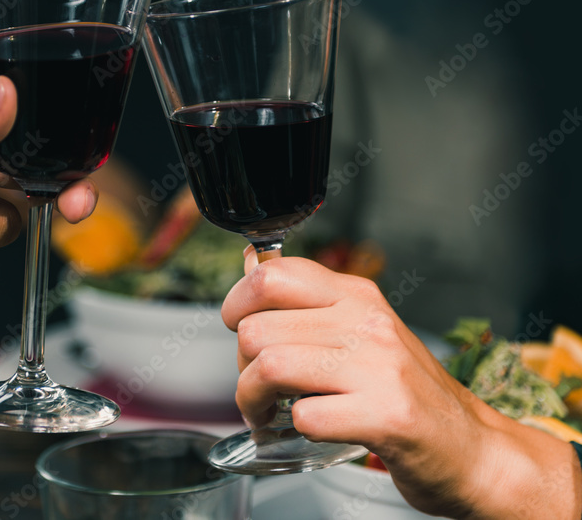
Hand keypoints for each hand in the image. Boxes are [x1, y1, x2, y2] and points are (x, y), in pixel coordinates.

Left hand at [221, 247, 580, 518]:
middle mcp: (368, 324)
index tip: (238, 328)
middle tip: (258, 388)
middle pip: (258, 329)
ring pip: (271, 367)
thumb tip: (251, 261)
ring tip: (265, 413)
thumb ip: (304, 301)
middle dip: (241, 367)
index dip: (237, 303)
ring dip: (254, 400)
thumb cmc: (406, 391)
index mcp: (357, 296)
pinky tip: (307, 431)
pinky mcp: (387, 415)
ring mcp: (379, 368)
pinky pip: (305, 416)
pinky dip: (293, 430)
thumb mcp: (357, 330)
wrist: (472, 447)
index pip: (273, 274)